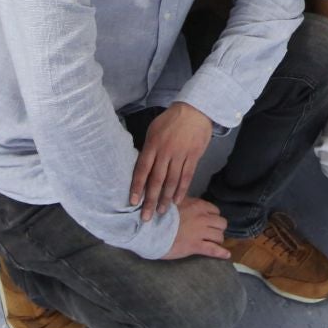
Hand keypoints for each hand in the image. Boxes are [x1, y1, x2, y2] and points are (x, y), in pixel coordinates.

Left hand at [130, 102, 212, 221]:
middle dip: (150, 200)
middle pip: (156, 180)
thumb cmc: (171, 120)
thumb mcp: (153, 130)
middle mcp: (166, 152)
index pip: (142, 169)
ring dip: (166, 198)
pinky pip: (187, 176)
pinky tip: (177, 201)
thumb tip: (142, 169)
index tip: (133, 202)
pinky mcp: (194, 156)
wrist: (195, 110)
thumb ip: (149, 149)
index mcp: (153, 145)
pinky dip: (182, 190)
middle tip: (146, 217)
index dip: (137, 187)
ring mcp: (181, 155)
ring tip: (161, 212)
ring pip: (172, 181)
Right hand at [160, 195, 231, 259]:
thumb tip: (190, 203)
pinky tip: (226, 255)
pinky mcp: (196, 246)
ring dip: (217, 239)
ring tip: (213, 242)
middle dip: (217, 228)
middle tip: (211, 233)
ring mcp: (200, 232)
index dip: (213, 217)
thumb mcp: (174, 202)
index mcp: (198, 205)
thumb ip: (185, 202)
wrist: (150, 229)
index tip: (209, 222)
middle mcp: (202, 217)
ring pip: (219, 236)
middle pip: (221, 223)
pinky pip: (213, 249)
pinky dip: (221, 252)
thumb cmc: (159, 215)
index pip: (215, 211)